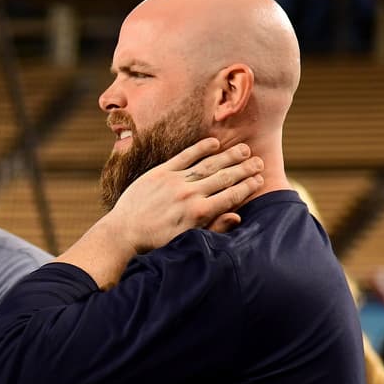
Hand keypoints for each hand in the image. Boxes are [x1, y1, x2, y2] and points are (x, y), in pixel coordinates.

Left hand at [106, 138, 263, 254]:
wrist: (124, 232)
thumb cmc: (156, 241)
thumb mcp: (186, 240)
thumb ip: (213, 227)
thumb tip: (237, 216)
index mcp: (198, 214)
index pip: (231, 196)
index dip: (248, 186)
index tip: (260, 180)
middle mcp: (190, 195)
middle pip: (224, 178)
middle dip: (244, 169)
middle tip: (259, 162)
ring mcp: (175, 182)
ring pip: (209, 165)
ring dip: (229, 156)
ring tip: (244, 150)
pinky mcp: (160, 173)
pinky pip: (185, 156)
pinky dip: (201, 148)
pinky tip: (214, 143)